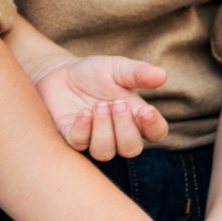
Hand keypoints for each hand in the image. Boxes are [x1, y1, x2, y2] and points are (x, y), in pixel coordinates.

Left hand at [26, 54, 168, 159]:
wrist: (60, 72)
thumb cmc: (94, 72)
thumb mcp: (117, 68)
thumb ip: (138, 73)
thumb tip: (162, 75)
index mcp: (136, 117)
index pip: (156, 133)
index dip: (155, 127)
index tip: (147, 110)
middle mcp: (118, 133)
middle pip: (131, 149)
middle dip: (125, 128)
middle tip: (118, 104)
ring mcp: (94, 138)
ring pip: (106, 152)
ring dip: (104, 130)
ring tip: (99, 106)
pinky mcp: (72, 137)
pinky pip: (80, 143)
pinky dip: (83, 129)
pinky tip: (84, 113)